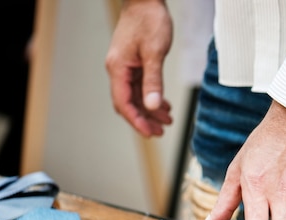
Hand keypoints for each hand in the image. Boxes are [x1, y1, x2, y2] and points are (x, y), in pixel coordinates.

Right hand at [105, 0, 172, 136]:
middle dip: (145, 119)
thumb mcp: (154, 53)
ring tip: (167, 120)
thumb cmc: (149, 20)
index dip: (137, 120)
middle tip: (161, 131)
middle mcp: (118, 70)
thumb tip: (152, 105)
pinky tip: (164, 104)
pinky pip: (140, 86)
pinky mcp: (134, 63)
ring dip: (150, 110)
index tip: (150, 132)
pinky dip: (151, 97)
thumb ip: (153, 81)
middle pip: (128, 103)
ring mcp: (125, 67)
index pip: (124, 103)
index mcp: (118, 68)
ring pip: (136, 96)